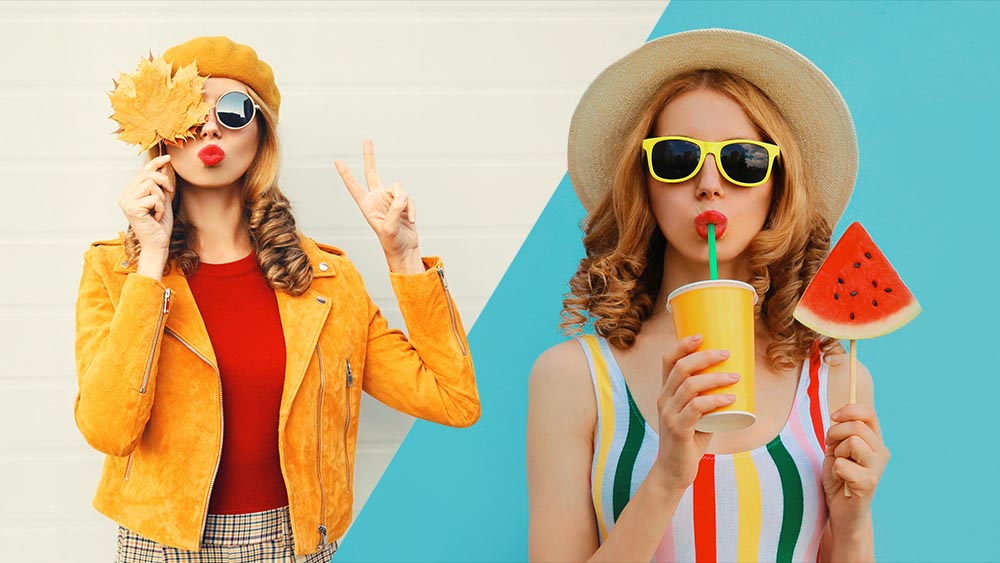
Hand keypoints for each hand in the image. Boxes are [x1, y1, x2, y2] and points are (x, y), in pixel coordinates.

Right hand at [119, 154, 174, 259]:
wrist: (157, 244)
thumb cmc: (159, 225)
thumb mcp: (162, 201)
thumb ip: (161, 185)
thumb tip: (163, 166)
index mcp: (130, 193)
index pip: (142, 172)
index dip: (155, 163)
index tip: (168, 157)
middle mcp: (125, 196)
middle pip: (148, 175)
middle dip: (164, 182)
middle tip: (170, 193)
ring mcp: (127, 202)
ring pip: (151, 184)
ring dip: (162, 197)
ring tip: (159, 210)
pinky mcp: (132, 208)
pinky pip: (154, 198)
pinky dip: (160, 207)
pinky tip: (156, 217)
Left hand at [335, 140, 421, 272]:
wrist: (405, 250)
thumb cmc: (393, 243)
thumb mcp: (390, 228)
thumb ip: (395, 209)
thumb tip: (402, 195)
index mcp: (367, 206)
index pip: (354, 186)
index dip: (346, 174)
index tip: (337, 161)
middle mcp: (377, 199)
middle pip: (372, 173)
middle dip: (369, 157)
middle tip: (367, 140)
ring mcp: (390, 200)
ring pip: (398, 188)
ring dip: (404, 202)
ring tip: (406, 218)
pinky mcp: (402, 203)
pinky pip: (408, 199)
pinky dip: (411, 209)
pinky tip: (411, 220)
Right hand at [650, 334, 736, 492]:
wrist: (673, 472)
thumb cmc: (688, 441)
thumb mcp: (695, 416)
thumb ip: (708, 401)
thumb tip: (736, 384)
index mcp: (666, 393)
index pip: (668, 361)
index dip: (683, 345)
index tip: (702, 336)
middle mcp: (664, 399)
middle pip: (681, 368)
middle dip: (706, 357)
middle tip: (727, 354)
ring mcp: (669, 414)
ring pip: (690, 385)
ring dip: (716, 378)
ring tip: (735, 377)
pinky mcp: (678, 429)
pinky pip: (696, 408)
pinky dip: (715, 400)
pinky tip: (730, 398)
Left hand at [822, 403, 889, 531]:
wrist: (842, 509)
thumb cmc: (839, 477)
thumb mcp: (838, 448)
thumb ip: (842, 432)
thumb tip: (839, 415)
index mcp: (875, 441)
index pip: (869, 414)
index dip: (849, 410)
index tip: (833, 417)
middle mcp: (881, 453)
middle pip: (857, 427)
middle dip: (835, 433)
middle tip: (831, 448)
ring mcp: (877, 468)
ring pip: (852, 442)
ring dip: (837, 453)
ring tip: (839, 466)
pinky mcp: (869, 483)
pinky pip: (843, 465)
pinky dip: (835, 471)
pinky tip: (841, 480)